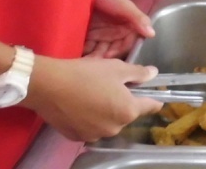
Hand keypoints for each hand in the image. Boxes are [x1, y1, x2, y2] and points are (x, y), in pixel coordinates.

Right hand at [24, 55, 161, 142]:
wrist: (49, 86)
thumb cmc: (87, 74)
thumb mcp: (116, 68)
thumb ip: (139, 73)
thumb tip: (153, 74)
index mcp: (127, 111)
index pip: (149, 107)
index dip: (153, 100)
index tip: (155, 97)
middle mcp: (114, 128)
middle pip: (126, 115)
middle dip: (124, 103)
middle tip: (113, 87)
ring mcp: (94, 135)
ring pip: (108, 123)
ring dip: (106, 112)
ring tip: (94, 95)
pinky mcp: (77, 137)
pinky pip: (91, 127)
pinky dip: (90, 119)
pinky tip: (81, 106)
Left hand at [84, 0, 153, 58]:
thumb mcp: (125, 6)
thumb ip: (138, 19)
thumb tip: (152, 33)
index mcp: (126, 27)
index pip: (125, 45)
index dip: (118, 52)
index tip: (108, 57)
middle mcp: (114, 32)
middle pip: (111, 50)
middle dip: (103, 57)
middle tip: (94, 63)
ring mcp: (100, 33)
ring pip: (99, 50)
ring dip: (93, 57)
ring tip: (85, 61)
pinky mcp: (87, 33)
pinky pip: (87, 46)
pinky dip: (84, 52)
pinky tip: (79, 56)